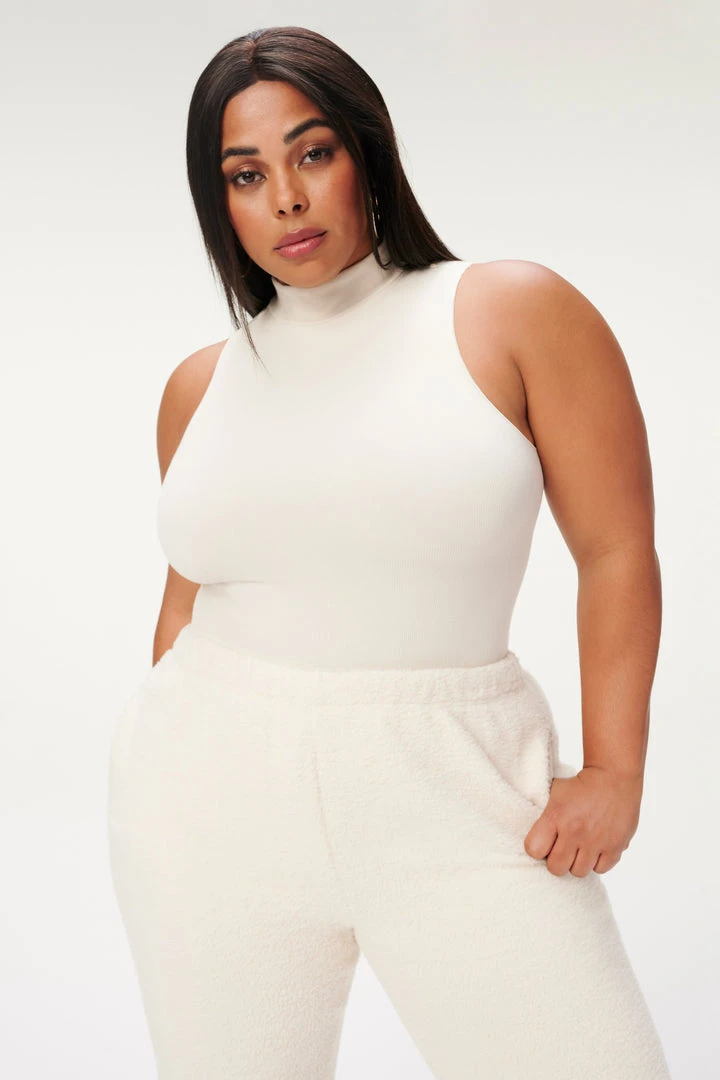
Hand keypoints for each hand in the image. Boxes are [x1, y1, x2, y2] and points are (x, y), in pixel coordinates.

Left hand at [523, 765, 642, 876]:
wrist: (614, 776)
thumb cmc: (580, 785)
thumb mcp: (554, 792)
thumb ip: (544, 814)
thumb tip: (534, 835)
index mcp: (556, 815)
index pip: (534, 849)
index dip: (537, 848)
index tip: (543, 842)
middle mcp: (575, 831)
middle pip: (556, 868)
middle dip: (556, 860)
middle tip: (561, 849)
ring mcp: (597, 840)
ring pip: (578, 872)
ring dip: (577, 862)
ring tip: (579, 849)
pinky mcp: (616, 846)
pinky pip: (600, 869)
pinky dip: (597, 862)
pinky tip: (595, 848)